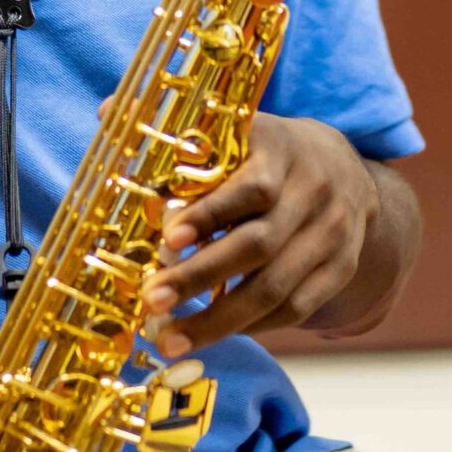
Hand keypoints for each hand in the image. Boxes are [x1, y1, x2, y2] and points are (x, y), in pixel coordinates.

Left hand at [138, 113, 379, 356]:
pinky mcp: (341, 269)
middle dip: (200, 277)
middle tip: (151, 302)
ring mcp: (332, 235)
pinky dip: (252, 327)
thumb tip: (106, 112)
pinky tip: (212, 335)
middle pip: (259, 245)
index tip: (166, 239)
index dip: (209, 214)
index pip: (250, 187)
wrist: (345, 167)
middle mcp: (314, 192)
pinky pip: (296, 309)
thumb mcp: (235, 129)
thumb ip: (175, 132)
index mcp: (281, 150)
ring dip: (220, 321)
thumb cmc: (265, 151)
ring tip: (170, 339)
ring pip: (277, 289)